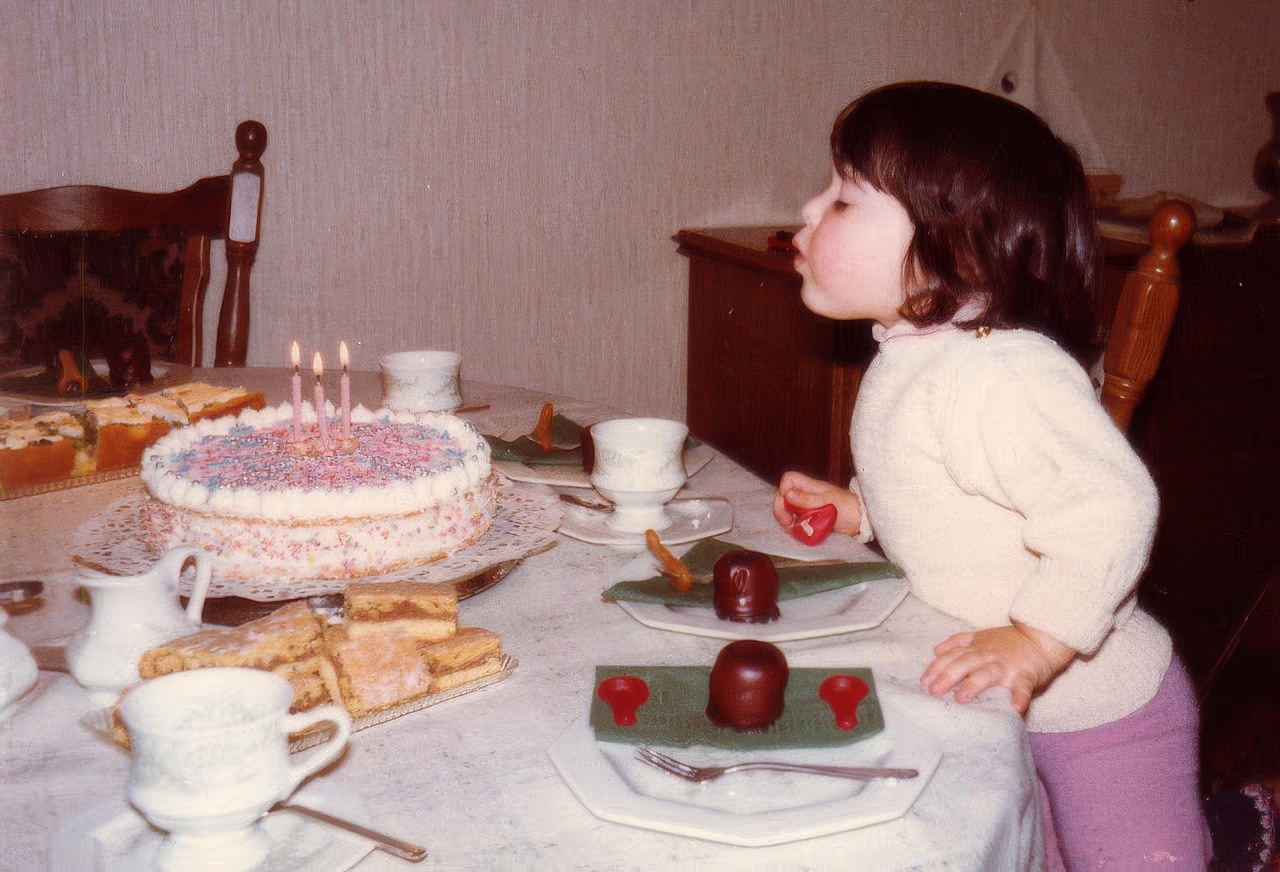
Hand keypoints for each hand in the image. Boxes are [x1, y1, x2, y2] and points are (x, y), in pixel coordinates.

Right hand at [773, 471, 861, 535]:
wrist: (859, 522)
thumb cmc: (848, 508)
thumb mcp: (828, 502)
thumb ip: (807, 499)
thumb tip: (787, 494)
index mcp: (809, 486)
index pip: (788, 480)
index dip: (783, 491)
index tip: (788, 504)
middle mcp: (804, 495)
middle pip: (782, 497)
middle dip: (781, 510)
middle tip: (789, 522)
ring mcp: (804, 508)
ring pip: (785, 512)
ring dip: (788, 521)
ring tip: (797, 528)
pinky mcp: (806, 520)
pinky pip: (793, 523)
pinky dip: (794, 529)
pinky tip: (800, 532)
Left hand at [920, 622, 1075, 713]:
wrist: (1041, 638)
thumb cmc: (1008, 641)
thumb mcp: (980, 636)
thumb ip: (958, 643)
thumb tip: (936, 650)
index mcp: (976, 648)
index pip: (951, 657)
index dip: (936, 668)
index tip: (924, 682)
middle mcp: (988, 656)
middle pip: (963, 664)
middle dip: (947, 676)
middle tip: (933, 691)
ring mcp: (1006, 666)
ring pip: (987, 674)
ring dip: (974, 685)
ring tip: (962, 698)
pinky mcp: (1026, 676)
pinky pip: (1023, 687)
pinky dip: (1019, 697)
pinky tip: (1015, 708)